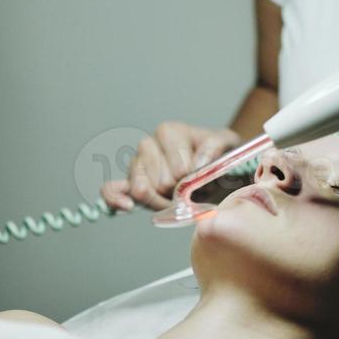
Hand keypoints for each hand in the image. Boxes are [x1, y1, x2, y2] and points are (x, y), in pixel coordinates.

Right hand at [100, 123, 242, 211]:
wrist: (214, 165)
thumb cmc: (218, 153)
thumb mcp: (226, 143)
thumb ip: (215, 145)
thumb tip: (197, 164)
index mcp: (170, 132)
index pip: (177, 167)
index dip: (191, 179)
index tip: (202, 179)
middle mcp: (149, 145)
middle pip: (159, 181)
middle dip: (179, 192)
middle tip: (192, 190)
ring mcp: (137, 164)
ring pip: (140, 187)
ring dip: (162, 201)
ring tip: (176, 198)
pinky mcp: (130, 183)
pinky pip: (111, 189)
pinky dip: (116, 198)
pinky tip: (127, 206)